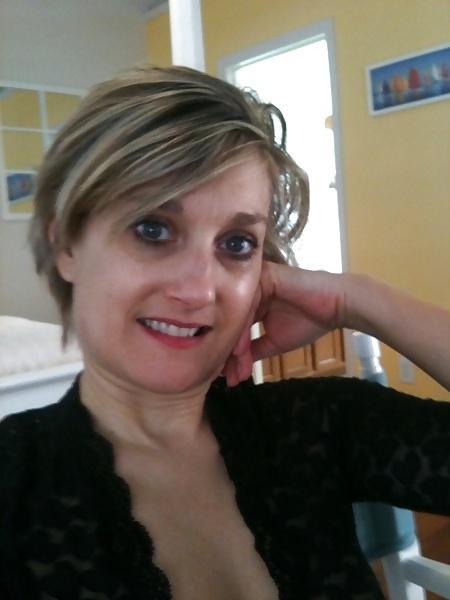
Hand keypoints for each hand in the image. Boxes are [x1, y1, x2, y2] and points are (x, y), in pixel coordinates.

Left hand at [222, 262, 347, 386]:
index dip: (229, 353)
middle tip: (227, 377)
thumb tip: (232, 370)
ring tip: (233, 369)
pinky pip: (246, 306)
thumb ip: (253, 351)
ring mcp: (253, 282)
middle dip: (228, 352)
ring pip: (235, 316)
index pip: (232, 327)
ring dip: (233, 345)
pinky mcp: (262, 277)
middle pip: (230, 322)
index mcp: (250, 302)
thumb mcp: (273, 342)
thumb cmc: (308, 321)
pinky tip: (240, 351)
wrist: (336, 307)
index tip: (229, 378)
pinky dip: (242, 330)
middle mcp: (247, 290)